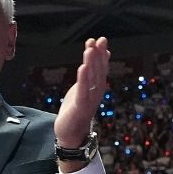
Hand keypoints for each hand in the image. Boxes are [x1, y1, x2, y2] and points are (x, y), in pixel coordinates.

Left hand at [53, 37, 109, 157]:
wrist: (71, 134)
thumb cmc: (77, 109)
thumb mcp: (84, 87)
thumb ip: (91, 72)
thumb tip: (100, 54)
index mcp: (97, 88)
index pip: (101, 68)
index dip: (101, 54)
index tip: (101, 40)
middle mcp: (96, 93)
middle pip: (99, 71)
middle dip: (99, 55)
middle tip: (100, 39)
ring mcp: (90, 100)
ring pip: (92, 79)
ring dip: (92, 64)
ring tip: (90, 49)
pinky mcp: (80, 107)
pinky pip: (83, 91)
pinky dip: (83, 79)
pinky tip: (83, 67)